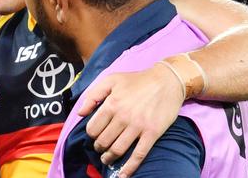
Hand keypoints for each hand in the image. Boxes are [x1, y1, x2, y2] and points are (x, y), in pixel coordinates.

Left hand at [77, 63, 184, 177]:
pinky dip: (130, 167)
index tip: (94, 135)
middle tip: (100, 148)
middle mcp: (123, 117)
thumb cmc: (137, 80)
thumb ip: (93, 95)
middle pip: (104, 141)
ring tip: (107, 159)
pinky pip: (139, 154)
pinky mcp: (152, 133)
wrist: (167, 81)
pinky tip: (123, 175)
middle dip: (99, 147)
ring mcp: (138, 126)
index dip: (91, 135)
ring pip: (118, 149)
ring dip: (109, 158)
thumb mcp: (111, 80)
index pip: (93, 128)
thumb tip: (80, 113)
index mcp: (111, 104)